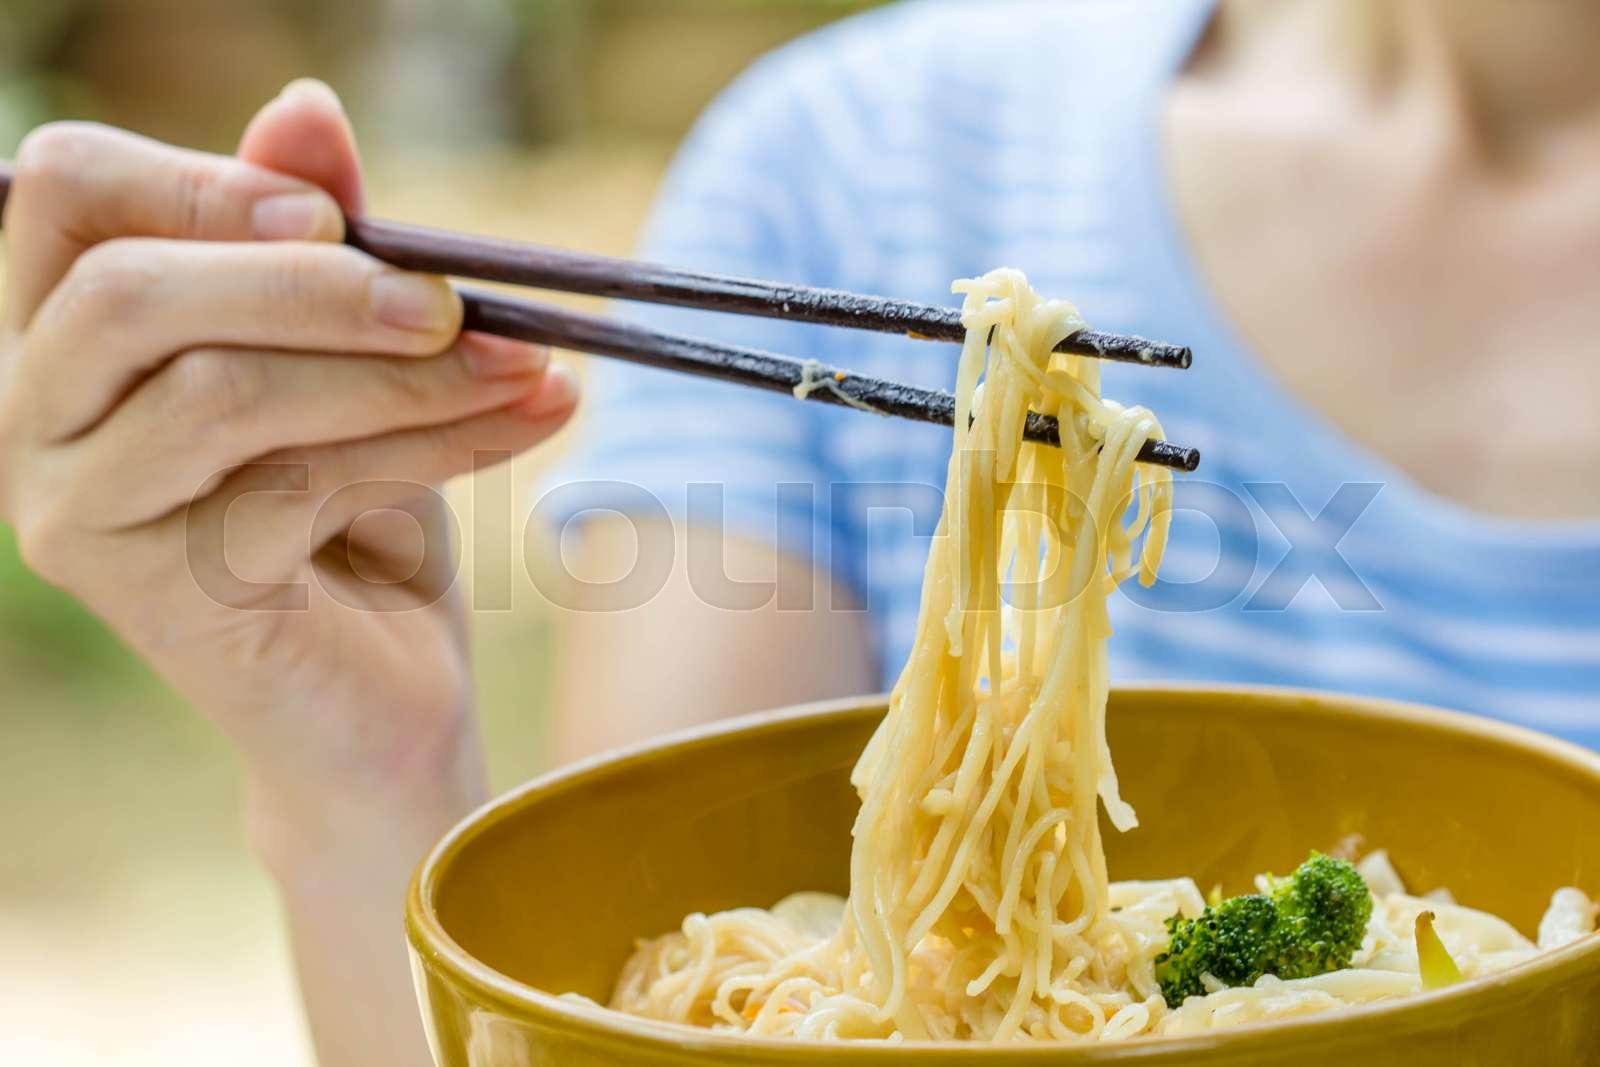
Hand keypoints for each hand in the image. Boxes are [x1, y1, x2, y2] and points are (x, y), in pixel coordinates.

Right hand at [0, 83, 577, 862]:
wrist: (385, 699)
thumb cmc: (362, 514)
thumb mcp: (352, 360)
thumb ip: (317, 244)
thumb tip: (305, 107)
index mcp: (70, 332)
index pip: (69, 194)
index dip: (202, 181)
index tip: (339, 213)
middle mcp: (37, 417)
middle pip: (130, 291)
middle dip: (317, 284)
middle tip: (456, 302)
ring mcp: (77, 512)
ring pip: (224, 392)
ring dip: (404, 371)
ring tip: (529, 367)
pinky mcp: (149, 593)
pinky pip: (296, 482)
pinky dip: (435, 439)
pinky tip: (529, 421)